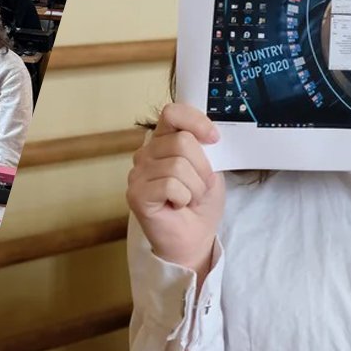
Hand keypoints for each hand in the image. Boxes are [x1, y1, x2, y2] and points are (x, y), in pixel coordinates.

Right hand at [126, 103, 225, 278]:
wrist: (195, 238)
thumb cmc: (200, 203)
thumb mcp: (209, 167)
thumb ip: (203, 146)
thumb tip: (208, 134)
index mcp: (163, 140)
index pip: (172, 112)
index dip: (196, 121)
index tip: (214, 139)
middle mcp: (146, 153)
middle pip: (182, 142)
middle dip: (203, 168)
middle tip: (200, 187)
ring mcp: (138, 173)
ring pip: (178, 165)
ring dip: (195, 187)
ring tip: (189, 198)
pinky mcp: (136, 194)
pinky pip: (170, 185)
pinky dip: (184, 197)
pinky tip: (178, 206)